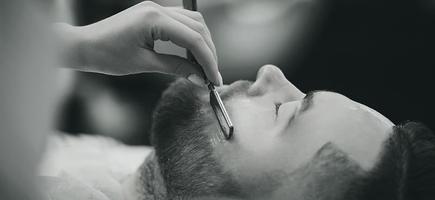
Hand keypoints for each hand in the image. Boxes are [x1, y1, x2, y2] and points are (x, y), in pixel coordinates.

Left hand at [57, 1, 221, 84]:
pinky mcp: (153, 14)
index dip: (208, 61)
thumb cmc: (107, 55)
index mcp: (154, 19)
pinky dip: (191, 38)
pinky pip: (182, 22)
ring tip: (205, 66)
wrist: (84, 46)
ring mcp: (156, 9)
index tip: (214, 79)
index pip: (193, 39)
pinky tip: (192, 54)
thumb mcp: (144, 64)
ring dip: (202, 44)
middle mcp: (157, 9)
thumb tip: (199, 78)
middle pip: (198, 27)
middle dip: (209, 52)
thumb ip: (175, 68)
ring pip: (193, 22)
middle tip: (212, 76)